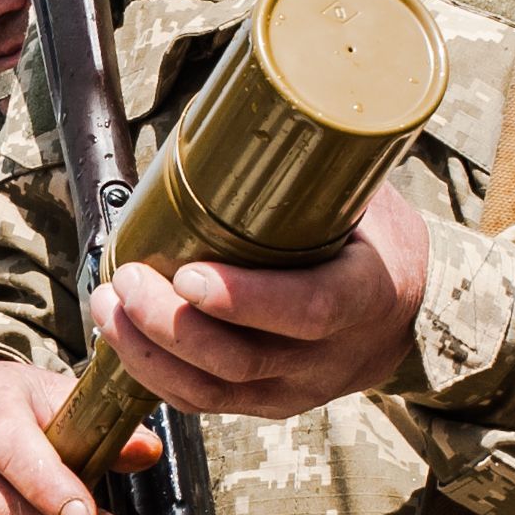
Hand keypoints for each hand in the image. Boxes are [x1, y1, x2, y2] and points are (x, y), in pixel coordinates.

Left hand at [89, 182, 428, 421]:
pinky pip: (202, 404)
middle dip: (170, 324)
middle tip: (127, 279)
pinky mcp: (266, 404)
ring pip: (212, 391)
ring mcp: (295, 389)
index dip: (244, 299)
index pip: (308, 310)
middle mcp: (330, 357)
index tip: (188, 274)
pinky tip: (121, 336)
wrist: (406, 314)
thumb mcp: (365, 197)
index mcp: (366, 297)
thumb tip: (239, 110)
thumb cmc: (375, 240)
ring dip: (147, 352)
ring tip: (108, 305)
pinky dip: (153, 375)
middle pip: (241, 360)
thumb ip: (312, 171)